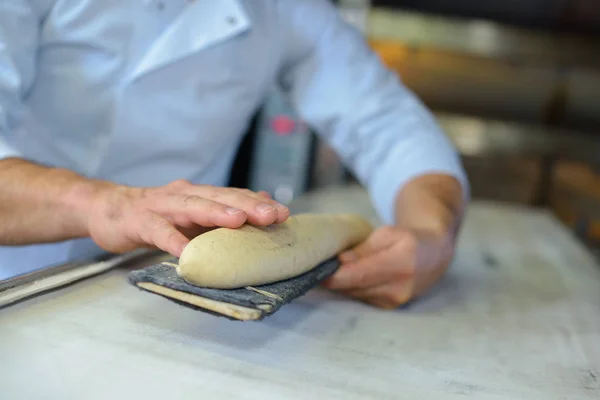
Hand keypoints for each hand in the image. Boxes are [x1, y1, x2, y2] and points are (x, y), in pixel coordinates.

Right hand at [86, 179, 288, 255]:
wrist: (107, 209)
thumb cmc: (155, 215)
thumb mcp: (192, 213)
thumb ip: (221, 210)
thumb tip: (260, 204)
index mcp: (200, 195)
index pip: (234, 196)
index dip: (259, 203)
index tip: (285, 214)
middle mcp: (185, 195)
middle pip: (219, 197)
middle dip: (248, 205)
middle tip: (272, 215)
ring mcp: (161, 206)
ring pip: (191, 206)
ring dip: (215, 213)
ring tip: (238, 221)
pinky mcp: (139, 221)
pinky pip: (158, 231)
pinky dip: (172, 240)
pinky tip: (185, 253)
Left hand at [322, 226, 454, 308]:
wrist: (434, 255)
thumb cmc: (409, 239)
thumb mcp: (387, 234)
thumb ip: (363, 249)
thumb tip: (339, 260)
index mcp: (401, 263)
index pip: (360, 274)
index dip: (335, 275)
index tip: (316, 271)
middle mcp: (399, 288)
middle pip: (354, 287)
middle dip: (333, 279)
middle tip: (315, 268)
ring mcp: (396, 301)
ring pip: (355, 294)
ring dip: (342, 284)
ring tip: (330, 270)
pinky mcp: (390, 307)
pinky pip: (362, 297)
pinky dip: (353, 288)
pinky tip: (348, 277)